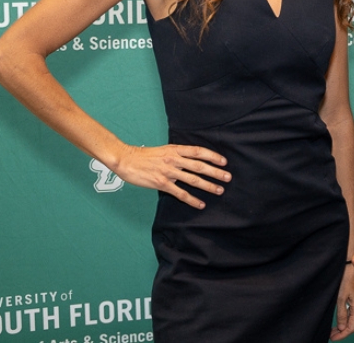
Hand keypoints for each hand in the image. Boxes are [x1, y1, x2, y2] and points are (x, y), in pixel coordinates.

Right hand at [112, 143, 229, 208]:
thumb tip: (192, 160)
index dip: (213, 156)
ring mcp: (168, 172)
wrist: (126, 160)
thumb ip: (178, 154)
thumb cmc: (144, 155)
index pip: (198, 151)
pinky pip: (180, 193)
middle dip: (216, 172)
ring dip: (208, 186)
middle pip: (200, 166)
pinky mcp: (162, 184)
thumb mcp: (164, 150)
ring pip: (193, 180)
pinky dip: (192, 199)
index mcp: (175, 149)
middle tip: (228, 177)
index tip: (224, 162)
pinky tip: (200, 204)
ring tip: (219, 190)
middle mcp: (174, 160)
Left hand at [330, 264, 353, 339]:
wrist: (351, 262)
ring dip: (344, 323)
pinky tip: (340, 317)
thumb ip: (342, 313)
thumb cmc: (346, 277)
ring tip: (334, 328)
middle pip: (353, 323)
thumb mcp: (341, 297)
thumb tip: (342, 328)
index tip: (333, 338)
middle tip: (331, 334)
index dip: (342, 335)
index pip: (352, 327)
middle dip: (342, 330)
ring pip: (353, 316)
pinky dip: (346, 315)